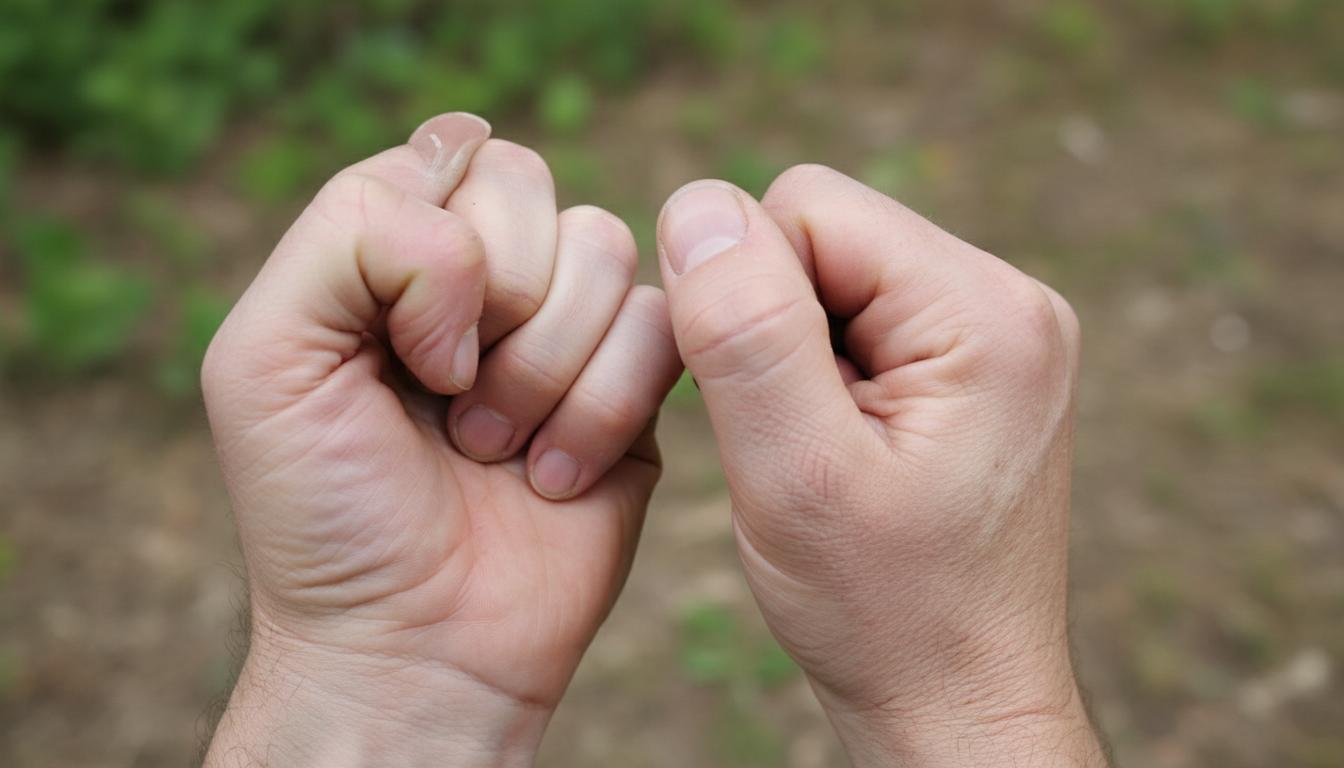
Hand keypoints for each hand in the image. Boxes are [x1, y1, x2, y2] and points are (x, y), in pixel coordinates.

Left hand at [201, 113, 680, 766]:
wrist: (414, 645)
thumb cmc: (328, 514)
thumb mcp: (268, 357)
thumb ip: (349, 231)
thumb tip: (474, 182)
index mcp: (396, 256)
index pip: (451, 156)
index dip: (437, 246)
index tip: (401, 350)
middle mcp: (486, 280)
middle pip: (535, 184)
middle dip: (494, 305)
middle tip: (449, 398)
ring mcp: (567, 331)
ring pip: (607, 248)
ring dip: (540, 371)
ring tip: (491, 449)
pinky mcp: (637, 389)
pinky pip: (661, 327)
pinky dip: (598, 412)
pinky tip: (551, 479)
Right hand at [656, 167, 1106, 766]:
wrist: (959, 705)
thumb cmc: (884, 614)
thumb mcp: (796, 474)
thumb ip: (745, 331)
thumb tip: (698, 203)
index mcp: (985, 309)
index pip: (804, 207)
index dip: (744, 298)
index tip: (763, 412)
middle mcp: (1008, 300)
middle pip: (820, 232)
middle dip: (770, 325)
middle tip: (791, 442)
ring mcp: (995, 333)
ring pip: (829, 276)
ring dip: (791, 357)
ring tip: (817, 455)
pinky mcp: (970, 367)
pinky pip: (856, 319)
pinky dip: (818, 377)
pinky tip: (837, 452)